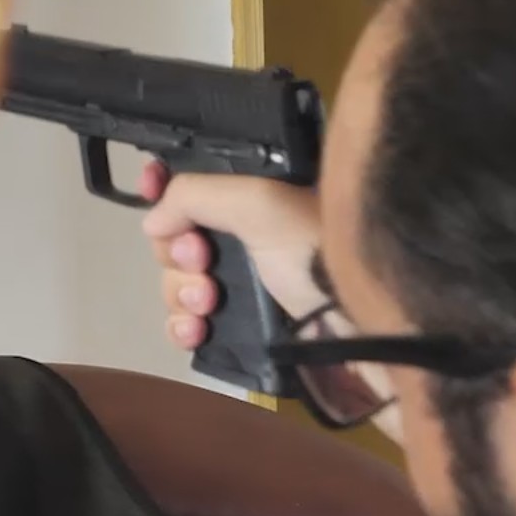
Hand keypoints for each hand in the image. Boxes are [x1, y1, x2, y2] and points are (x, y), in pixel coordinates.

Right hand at [137, 161, 323, 352]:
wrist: (365, 332)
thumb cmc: (317, 254)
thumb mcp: (260, 203)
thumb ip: (196, 195)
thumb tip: (152, 220)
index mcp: (257, 197)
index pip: (196, 183)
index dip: (167, 184)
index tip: (151, 191)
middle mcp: (248, 237)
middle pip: (177, 237)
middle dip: (178, 252)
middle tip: (202, 261)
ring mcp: (245, 286)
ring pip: (179, 283)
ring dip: (180, 293)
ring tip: (207, 304)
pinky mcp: (243, 329)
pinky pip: (189, 323)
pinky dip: (183, 326)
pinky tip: (195, 330)